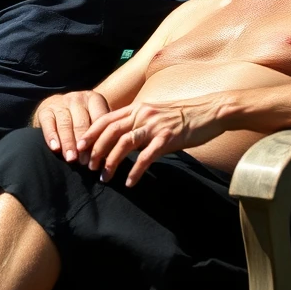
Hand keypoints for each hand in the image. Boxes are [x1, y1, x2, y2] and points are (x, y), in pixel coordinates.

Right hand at [34, 90, 110, 162]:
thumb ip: (102, 132)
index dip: (99, 139)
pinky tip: (55, 148)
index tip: (100, 156)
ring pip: (65, 124)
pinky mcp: (45, 109)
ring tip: (71, 159)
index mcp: (94, 99)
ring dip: (68, 143)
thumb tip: (109, 156)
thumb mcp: (94, 119)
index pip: (99, 119)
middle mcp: (77, 98)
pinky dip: (51, 136)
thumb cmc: (82, 119)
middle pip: (82, 123)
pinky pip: (48, 123)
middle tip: (85, 161)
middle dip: (84, 144)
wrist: (56, 107)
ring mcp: (60, 102)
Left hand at [80, 97, 226, 186]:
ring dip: (111, 162)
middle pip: (110, 131)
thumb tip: (123, 139)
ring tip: (104, 177)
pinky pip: (146, 157)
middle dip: (95, 150)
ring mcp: (155, 126)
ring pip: (124, 143)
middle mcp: (143, 114)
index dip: (90, 133)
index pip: (106, 119)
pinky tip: (129, 182)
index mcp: (138, 107)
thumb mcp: (156, 113)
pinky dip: (135, 171)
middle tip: (88, 167)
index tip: (79, 148)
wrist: (212, 111)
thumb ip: (139, 122)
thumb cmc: (184, 115)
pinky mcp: (168, 138)